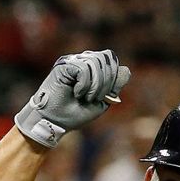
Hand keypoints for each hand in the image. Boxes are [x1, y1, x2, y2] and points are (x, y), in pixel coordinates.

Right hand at [15, 50, 130, 147]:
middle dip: (106, 81)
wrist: (54, 122)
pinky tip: (77, 93)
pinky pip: (83, 68)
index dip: (114, 75)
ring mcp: (72, 61)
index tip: (106, 95)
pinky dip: (84, 84)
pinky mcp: (64, 65)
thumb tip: (125, 70)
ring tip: (86, 97)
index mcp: (91, 68)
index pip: (110, 59)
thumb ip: (113, 87)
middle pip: (106, 57)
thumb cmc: (73, 114)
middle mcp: (82, 61)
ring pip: (95, 62)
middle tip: (96, 98)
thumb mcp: (100, 102)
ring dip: (95, 84)